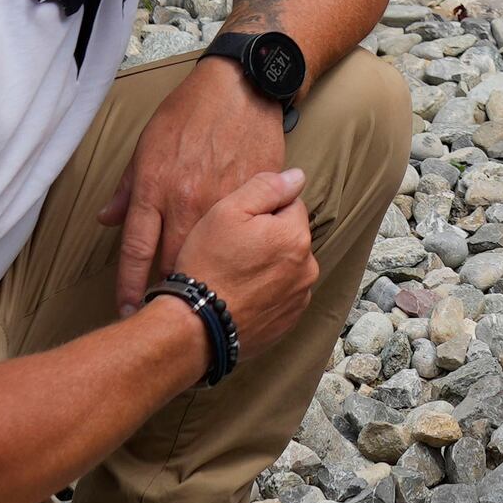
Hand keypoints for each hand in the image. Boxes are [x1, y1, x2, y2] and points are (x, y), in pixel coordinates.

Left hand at [110, 55, 291, 312]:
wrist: (241, 87)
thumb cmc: (190, 112)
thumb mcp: (148, 144)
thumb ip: (127, 188)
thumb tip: (106, 220)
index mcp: (154, 186)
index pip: (136, 249)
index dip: (130, 286)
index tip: (128, 310)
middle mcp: (185, 199)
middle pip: (173, 262)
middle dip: (168, 289)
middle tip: (166, 308)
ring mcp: (222, 201)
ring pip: (209, 258)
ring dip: (201, 277)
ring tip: (198, 295)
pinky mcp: (253, 200)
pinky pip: (243, 238)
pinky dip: (236, 254)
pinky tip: (234, 266)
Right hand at [169, 164, 318, 355]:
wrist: (196, 325)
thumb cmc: (208, 265)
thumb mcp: (227, 211)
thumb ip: (265, 187)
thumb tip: (296, 176)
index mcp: (296, 236)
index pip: (289, 204)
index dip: (261, 209)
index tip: (238, 224)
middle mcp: (307, 268)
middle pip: (289, 236)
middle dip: (267, 237)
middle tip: (232, 249)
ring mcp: (299, 298)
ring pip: (286, 266)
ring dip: (268, 265)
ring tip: (234, 274)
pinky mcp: (288, 321)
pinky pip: (281, 294)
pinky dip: (266, 291)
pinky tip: (241, 293)